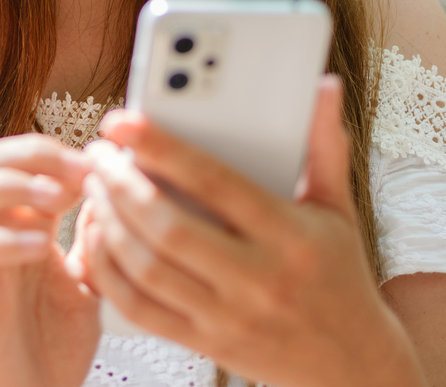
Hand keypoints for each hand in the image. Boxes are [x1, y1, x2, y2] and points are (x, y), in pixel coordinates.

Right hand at [0, 132, 102, 386]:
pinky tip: (40, 247)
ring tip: (54, 201)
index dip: (55, 151)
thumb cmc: (54, 343)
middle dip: (26, 154)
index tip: (97, 164)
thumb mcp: (89, 278)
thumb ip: (93, 236)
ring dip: (6, 188)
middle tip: (73, 174)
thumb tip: (109, 187)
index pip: (18, 157)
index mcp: (19, 222)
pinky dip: (2, 242)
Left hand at [70, 75, 426, 386]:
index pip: (215, 183)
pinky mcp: (206, 344)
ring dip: (108, 223)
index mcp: (290, 235)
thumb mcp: (337, 208)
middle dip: (120, 184)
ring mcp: (229, 317)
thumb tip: (324, 85)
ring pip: (148, 268)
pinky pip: (141, 309)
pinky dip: (109, 272)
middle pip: (169, 227)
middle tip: (97, 153)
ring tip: (93, 188)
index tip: (122, 121)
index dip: (161, 148)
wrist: (352, 364)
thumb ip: (324, 145)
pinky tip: (97, 239)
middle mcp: (259, 279)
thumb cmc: (339, 274)